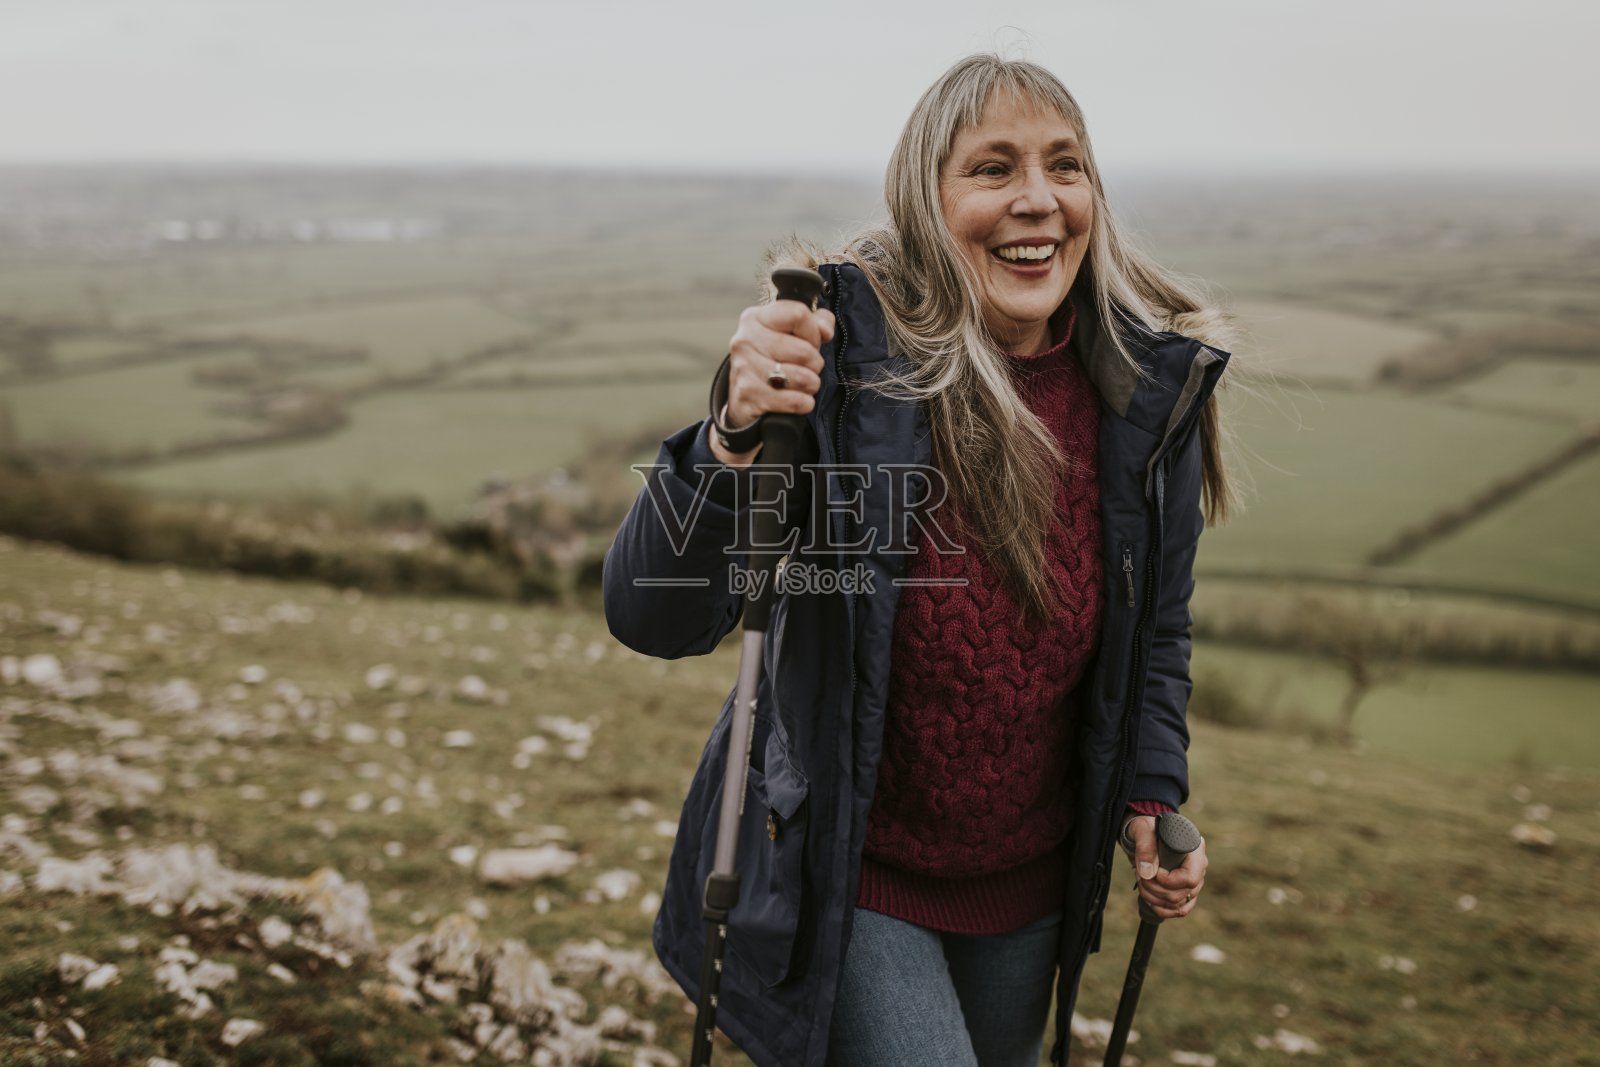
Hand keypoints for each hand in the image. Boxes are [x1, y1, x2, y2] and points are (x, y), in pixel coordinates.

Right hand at [712, 302, 833, 466]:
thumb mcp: (791, 334)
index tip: (810, 342)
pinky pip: (795, 400)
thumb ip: (816, 322)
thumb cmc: (772, 361)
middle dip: (815, 363)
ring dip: (811, 384)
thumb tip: (825, 330)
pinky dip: (804, 403)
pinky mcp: (748, 396)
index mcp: (755, 318)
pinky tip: (796, 399)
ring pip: (802, 377)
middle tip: (806, 368)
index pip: (798, 314)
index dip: (813, 332)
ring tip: (802, 384)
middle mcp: (745, 340)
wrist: (743, 400)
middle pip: (804, 350)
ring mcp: (744, 368)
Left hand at [1121, 812, 1206, 919]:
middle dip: (1155, 889)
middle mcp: (1199, 867)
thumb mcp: (1142, 831)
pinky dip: (1161, 909)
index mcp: (1195, 850)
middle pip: (1182, 894)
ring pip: (1178, 904)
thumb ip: (1145, 848)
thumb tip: (1148, 873)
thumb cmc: (1147, 830)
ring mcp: (1195, 882)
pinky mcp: (1187, 892)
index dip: (1169, 881)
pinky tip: (1149, 898)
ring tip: (1142, 881)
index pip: (1191, 878)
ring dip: (1154, 898)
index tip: (1152, 871)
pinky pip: (1179, 910)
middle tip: (1140, 875)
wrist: (1146, 836)